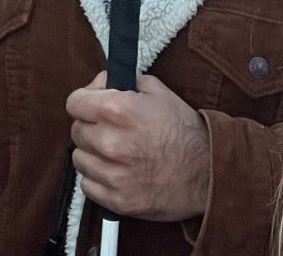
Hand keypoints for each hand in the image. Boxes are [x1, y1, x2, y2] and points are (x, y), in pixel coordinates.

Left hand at [65, 71, 209, 221]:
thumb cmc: (185, 132)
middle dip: (91, 127)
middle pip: (76, 131)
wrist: (209, 173)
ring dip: (93, 154)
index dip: (84, 101)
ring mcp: (112, 174)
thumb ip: (125, 82)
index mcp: (117, 110)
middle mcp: (110, 141)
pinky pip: (87, 185)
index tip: (90, 106)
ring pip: (79, 159)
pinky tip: (117, 172)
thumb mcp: (159, 92)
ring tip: (116, 153)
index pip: (74, 102)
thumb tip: (102, 84)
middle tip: (111, 130)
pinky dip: (98, 179)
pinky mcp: (116, 200)